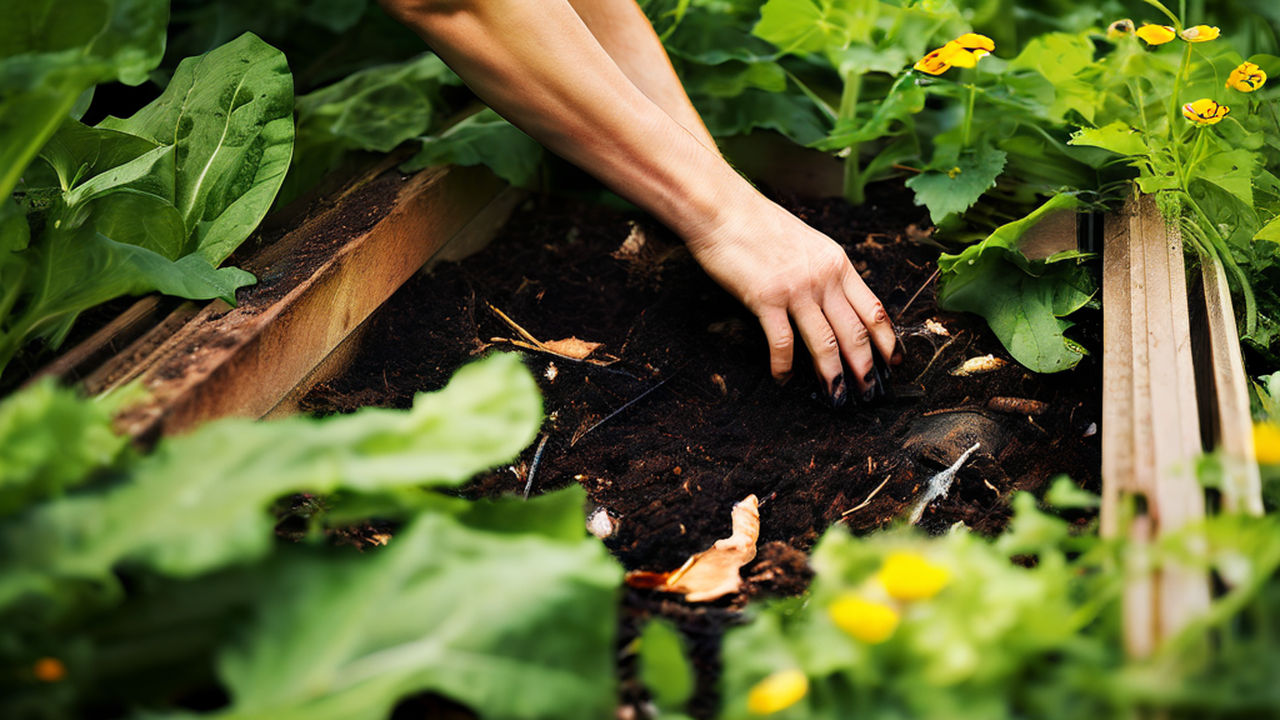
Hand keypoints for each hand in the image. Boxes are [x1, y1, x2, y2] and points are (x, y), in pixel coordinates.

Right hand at [685, 197, 900, 404]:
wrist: (723, 209)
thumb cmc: (758, 225)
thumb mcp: (806, 243)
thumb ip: (823, 271)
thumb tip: (834, 301)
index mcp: (837, 263)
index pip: (873, 308)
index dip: (887, 340)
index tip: (894, 362)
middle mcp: (823, 277)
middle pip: (855, 331)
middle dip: (866, 367)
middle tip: (869, 392)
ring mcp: (796, 289)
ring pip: (825, 342)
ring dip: (832, 375)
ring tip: (835, 396)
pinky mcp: (765, 299)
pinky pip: (782, 342)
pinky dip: (783, 366)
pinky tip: (783, 378)